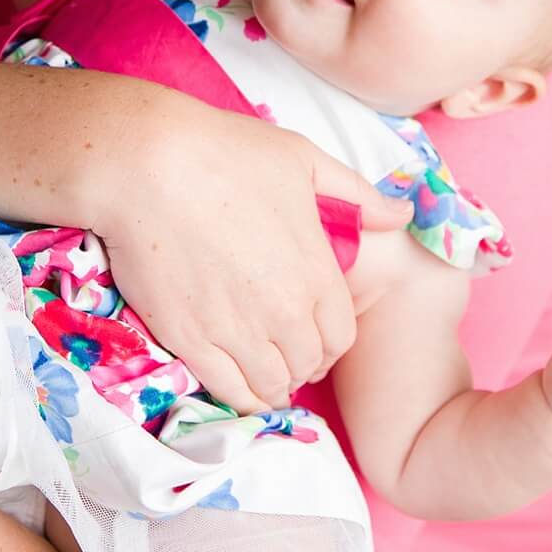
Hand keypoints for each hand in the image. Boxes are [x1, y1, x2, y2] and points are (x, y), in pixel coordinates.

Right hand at [91, 96, 413, 413]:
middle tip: (289, 361)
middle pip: (308, 364)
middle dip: (303, 366)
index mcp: (317, 274)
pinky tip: (239, 389)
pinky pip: (227, 389)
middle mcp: (283, 312)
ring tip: (267, 380)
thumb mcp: (307, 162)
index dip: (331, 344)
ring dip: (273, 387)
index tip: (317, 341)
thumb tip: (402, 215)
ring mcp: (235, 329)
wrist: (148, 165)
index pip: (341, 336)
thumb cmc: (228, 153)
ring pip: (270, 385)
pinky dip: (239, 397)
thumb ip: (358, 196)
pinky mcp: (189, 338)